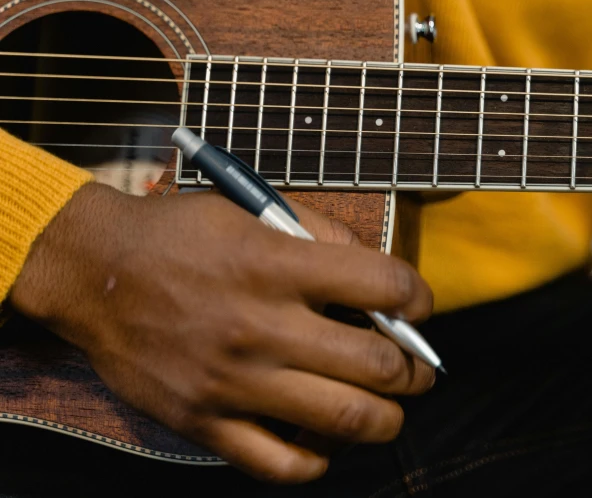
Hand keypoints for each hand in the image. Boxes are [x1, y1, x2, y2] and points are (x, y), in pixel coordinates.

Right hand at [9, 183, 434, 483]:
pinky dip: (317, 460)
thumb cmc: (175, 235)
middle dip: (415, 370)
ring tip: (390, 407)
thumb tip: (376, 269)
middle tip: (416, 368)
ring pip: (343, 419)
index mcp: (276, 265)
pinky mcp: (203, 421)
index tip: (418, 307)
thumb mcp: (249, 210)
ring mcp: (233, 382)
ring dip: (387, 418)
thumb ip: (318, 235)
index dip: (418, 298)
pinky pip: (278, 463)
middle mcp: (261, 326)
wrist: (91, 272)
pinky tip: (325, 441)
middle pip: (376, 364)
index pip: (384, 286)